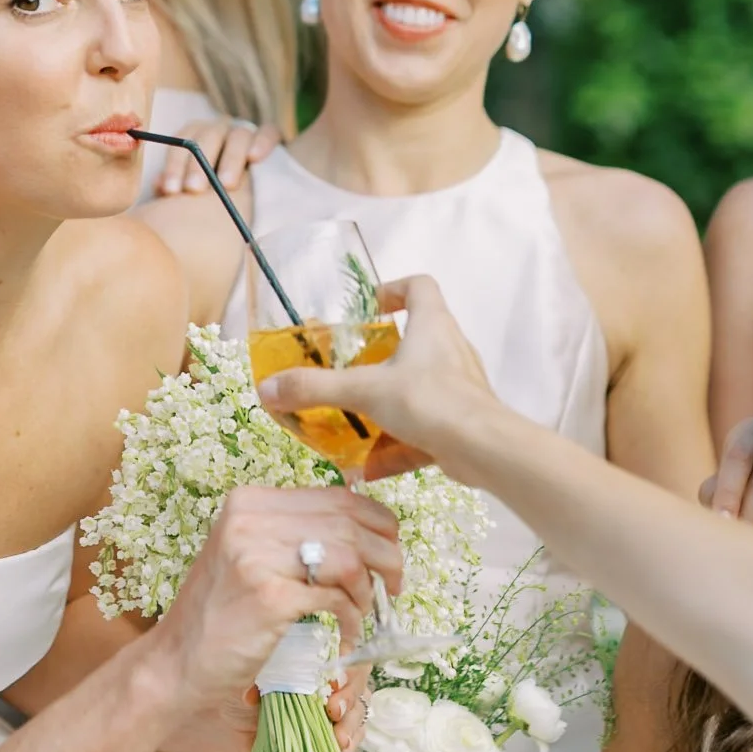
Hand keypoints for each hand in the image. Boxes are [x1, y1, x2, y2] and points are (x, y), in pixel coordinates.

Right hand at [147, 484, 400, 724]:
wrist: (178, 663)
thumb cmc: (219, 614)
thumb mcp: (249, 555)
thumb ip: (293, 534)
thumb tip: (362, 524)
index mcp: (249, 501)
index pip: (338, 496)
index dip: (377, 522)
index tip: (389, 549)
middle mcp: (250, 519)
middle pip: (350, 522)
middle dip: (385, 555)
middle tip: (392, 585)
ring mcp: (257, 555)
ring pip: (349, 556)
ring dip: (367, 589)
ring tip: (362, 612)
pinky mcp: (269, 596)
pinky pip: (336, 598)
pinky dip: (352, 619)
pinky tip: (345, 635)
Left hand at [154, 116, 280, 196]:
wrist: (250, 190)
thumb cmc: (210, 193)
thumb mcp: (192, 191)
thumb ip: (175, 187)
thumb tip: (158, 184)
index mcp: (195, 137)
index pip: (182, 143)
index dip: (175, 166)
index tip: (171, 191)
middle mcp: (218, 130)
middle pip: (207, 137)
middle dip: (199, 164)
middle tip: (194, 190)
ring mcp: (244, 131)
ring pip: (238, 136)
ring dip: (230, 159)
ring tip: (226, 184)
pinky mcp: (269, 136)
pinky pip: (268, 132)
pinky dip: (262, 141)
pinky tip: (255, 158)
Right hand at [256, 275, 501, 483]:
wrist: (484, 449)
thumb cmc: (430, 402)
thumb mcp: (364, 391)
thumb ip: (315, 389)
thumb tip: (268, 389)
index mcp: (432, 325)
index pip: (420, 286)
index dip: (394, 289)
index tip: (370, 308)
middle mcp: (451, 349)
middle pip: (419, 337)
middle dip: (384, 354)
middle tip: (353, 367)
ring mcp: (461, 386)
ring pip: (422, 384)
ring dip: (390, 400)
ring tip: (358, 418)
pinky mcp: (463, 419)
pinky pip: (426, 423)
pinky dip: (400, 440)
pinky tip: (373, 465)